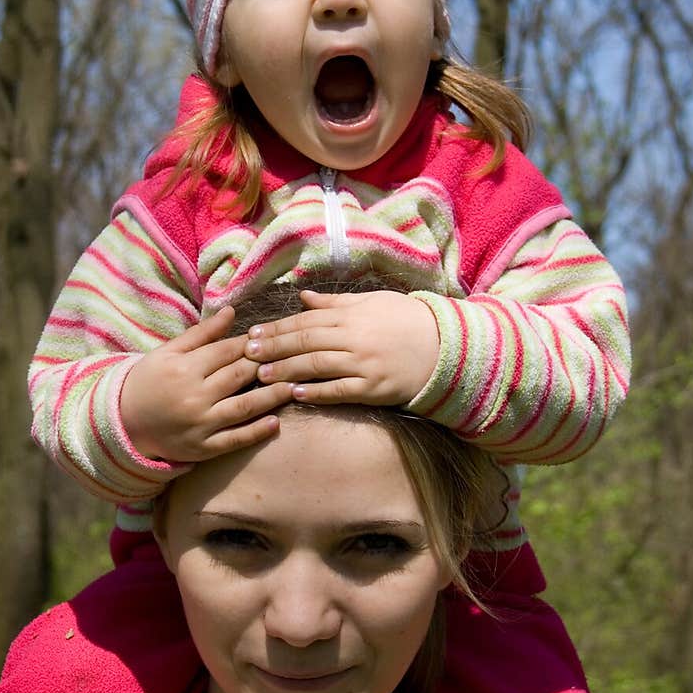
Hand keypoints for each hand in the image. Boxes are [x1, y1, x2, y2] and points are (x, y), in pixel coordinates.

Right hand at [119, 306, 293, 461]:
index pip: (227, 351)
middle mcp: (194, 396)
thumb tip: (232, 311)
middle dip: (267, 365)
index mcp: (184, 368)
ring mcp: (200, 425)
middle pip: (240, 375)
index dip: (251, 344)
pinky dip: (257, 432)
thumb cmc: (148, 382)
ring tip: (295, 385)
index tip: (270, 338)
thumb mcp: (168, 352)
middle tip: (291, 357)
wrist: (124, 423)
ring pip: (245, 406)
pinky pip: (235, 440)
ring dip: (273, 396)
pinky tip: (275, 422)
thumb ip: (201, 333)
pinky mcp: (203, 449)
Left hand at [244, 290, 438, 405]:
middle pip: (306, 341)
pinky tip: (295, 394)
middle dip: (274, 348)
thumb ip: (336, 302)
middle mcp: (355, 337)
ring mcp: (364, 363)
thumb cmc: (407, 321)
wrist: (445, 348)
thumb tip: (303, 298)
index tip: (254, 334)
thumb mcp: (373, 302)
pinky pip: (339, 390)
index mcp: (352, 314)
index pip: (306, 320)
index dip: (278, 328)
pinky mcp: (373, 388)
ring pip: (317, 365)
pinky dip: (316, 392)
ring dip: (286, 370)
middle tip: (247, 354)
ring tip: (262, 376)